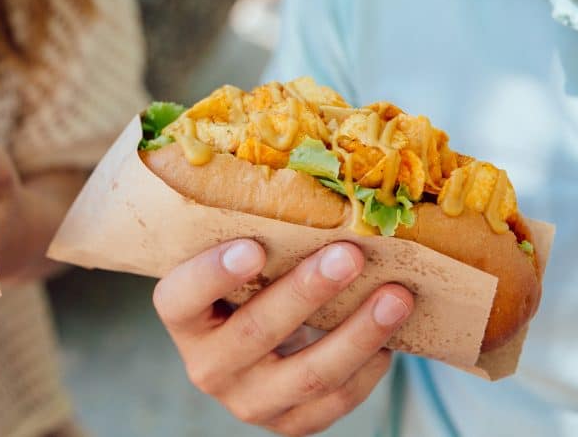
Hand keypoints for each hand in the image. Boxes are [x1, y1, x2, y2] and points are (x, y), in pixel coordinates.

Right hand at [154, 239, 413, 435]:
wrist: (257, 345)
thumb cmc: (252, 279)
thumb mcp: (237, 255)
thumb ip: (256, 229)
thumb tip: (311, 166)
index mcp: (182, 317)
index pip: (180, 298)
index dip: (212, 275)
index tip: (253, 248)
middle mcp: (205, 366)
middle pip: (255, 332)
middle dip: (307, 292)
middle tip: (350, 255)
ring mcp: (248, 401)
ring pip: (308, 374)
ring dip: (358, 333)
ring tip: (396, 296)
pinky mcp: (288, 424)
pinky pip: (334, 401)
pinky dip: (368, 368)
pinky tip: (390, 337)